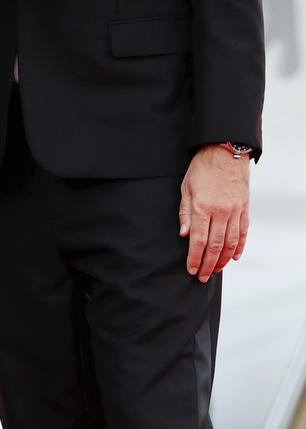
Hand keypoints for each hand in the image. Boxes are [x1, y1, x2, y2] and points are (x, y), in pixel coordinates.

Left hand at [179, 144, 250, 281]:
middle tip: (202, 276)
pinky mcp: (244, 208)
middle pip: (215, 246)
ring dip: (223, 260)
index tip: (191, 269)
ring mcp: (234, 211)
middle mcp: (220, 211)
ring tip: (216, 270)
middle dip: (207, 264)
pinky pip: (243, 232)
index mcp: (203, 207)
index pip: (198, 240)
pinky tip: (234, 257)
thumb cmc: (202, 168)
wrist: (224, 152)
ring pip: (230, 243)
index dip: (194, 258)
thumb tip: (183, 234)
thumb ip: (185, 212)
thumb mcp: (186, 188)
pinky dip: (239, 247)